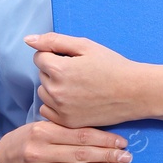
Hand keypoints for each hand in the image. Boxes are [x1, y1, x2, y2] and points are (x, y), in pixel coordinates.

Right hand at [0, 120, 129, 162]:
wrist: (4, 158)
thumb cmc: (30, 137)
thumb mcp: (44, 125)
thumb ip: (67, 129)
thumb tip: (103, 133)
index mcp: (42, 131)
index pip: (80, 136)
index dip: (104, 140)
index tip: (122, 142)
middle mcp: (39, 151)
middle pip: (81, 155)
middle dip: (108, 156)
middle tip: (127, 157)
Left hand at [28, 33, 149, 128]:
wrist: (134, 92)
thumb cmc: (112, 66)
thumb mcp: (85, 46)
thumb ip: (53, 41)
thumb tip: (28, 40)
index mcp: (58, 70)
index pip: (39, 57)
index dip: (55, 54)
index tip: (73, 59)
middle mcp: (56, 91)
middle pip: (42, 74)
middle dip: (54, 70)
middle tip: (79, 72)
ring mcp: (61, 109)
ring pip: (44, 92)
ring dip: (54, 87)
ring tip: (78, 86)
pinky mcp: (67, 122)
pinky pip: (47, 110)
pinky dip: (56, 104)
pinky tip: (74, 99)